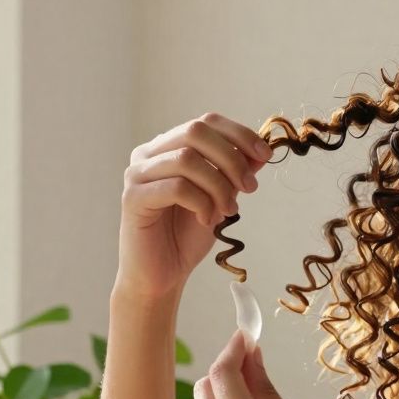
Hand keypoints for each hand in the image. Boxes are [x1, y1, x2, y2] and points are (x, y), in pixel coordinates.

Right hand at [116, 113, 272, 299]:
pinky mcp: (133, 198)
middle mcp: (149, 154)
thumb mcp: (220, 199)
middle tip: (250, 188)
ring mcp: (137, 174)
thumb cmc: (185, 237)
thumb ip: (234, 174)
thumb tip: (261, 152)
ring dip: (218, 185)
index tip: (265, 156)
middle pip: (195, 132)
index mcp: (168, 147)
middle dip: (232, 158)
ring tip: (229, 211)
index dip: (240, 134)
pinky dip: (201, 202)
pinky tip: (207, 220)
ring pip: (187, 159)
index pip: (206, 122)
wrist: (161, 276)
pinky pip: (175, 187)